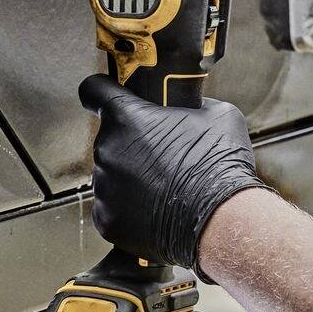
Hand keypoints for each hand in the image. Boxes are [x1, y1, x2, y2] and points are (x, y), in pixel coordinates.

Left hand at [79, 76, 266, 269]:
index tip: (108, 97)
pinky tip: (155, 209)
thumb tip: (191, 107)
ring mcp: (104, 188)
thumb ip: (191, 104)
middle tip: (162, 155)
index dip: (102, 92)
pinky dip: (129, 209)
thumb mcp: (217, 114)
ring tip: (163, 186)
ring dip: (130, 177)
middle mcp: (107, 150)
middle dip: (132, 144)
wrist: (219, 221)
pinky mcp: (107, 220)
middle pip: (110, 139)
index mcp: (126, 117)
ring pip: (111, 175)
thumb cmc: (217, 168)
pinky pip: (112, 208)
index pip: (94, 90)